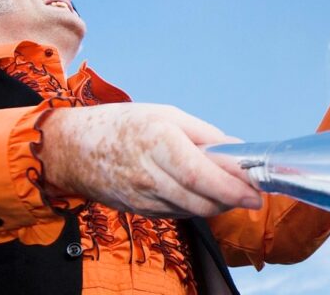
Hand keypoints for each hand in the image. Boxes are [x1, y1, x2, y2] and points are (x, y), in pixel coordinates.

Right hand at [39, 104, 261, 217]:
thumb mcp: (167, 115)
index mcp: (158, 142)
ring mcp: (143, 198)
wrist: (73, 150)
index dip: (232, 187)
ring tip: (231, 189)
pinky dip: (197, 206)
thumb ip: (205, 135)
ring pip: (193, 210)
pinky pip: (179, 213)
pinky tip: (202, 192)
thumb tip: (239, 151)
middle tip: (252, 192)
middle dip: (233, 200)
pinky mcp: (141, 212)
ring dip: (218, 204)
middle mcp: (150, 175)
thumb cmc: (123, 125)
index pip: (201, 175)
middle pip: (201, 200)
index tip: (256, 190)